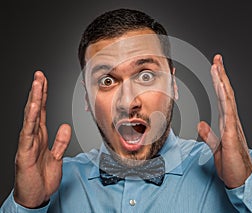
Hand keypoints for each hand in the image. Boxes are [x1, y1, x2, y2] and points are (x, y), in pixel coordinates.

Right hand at [13, 71, 70, 207]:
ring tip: (37, 83)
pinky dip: (31, 119)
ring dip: (34, 99)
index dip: (43, 97)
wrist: (35, 198)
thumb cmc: (42, 178)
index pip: (42, 112)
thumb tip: (65, 125)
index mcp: (40, 137)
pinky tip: (34, 107)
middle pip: (35, 110)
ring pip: (31, 118)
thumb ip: (60, 141)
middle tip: (39, 75)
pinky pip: (28, 134)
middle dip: (37, 92)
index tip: (44, 81)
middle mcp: (32, 138)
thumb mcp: (57, 157)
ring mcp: (27, 144)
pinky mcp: (25, 153)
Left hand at [198, 54, 251, 188]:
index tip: (215, 69)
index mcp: (227, 122)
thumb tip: (201, 124)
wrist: (240, 178)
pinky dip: (225, 99)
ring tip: (217, 66)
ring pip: (227, 99)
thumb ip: (208, 134)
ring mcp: (232, 126)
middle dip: (221, 75)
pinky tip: (221, 88)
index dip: (218, 83)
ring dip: (222, 82)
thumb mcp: (215, 146)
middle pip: (225, 93)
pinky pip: (228, 113)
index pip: (222, 98)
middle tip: (217, 59)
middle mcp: (231, 120)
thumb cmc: (230, 163)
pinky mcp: (231, 134)